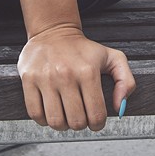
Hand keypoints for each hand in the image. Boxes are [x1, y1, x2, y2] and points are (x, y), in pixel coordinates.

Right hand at [16, 23, 135, 131]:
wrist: (53, 30)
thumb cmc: (84, 50)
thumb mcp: (112, 58)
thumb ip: (126, 82)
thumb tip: (120, 109)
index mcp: (88, 71)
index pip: (96, 115)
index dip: (98, 123)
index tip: (95, 118)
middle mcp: (66, 74)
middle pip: (76, 122)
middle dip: (81, 124)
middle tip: (80, 116)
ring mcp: (45, 77)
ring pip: (55, 121)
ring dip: (62, 124)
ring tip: (65, 114)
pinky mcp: (28, 78)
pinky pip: (35, 113)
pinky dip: (43, 119)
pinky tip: (50, 110)